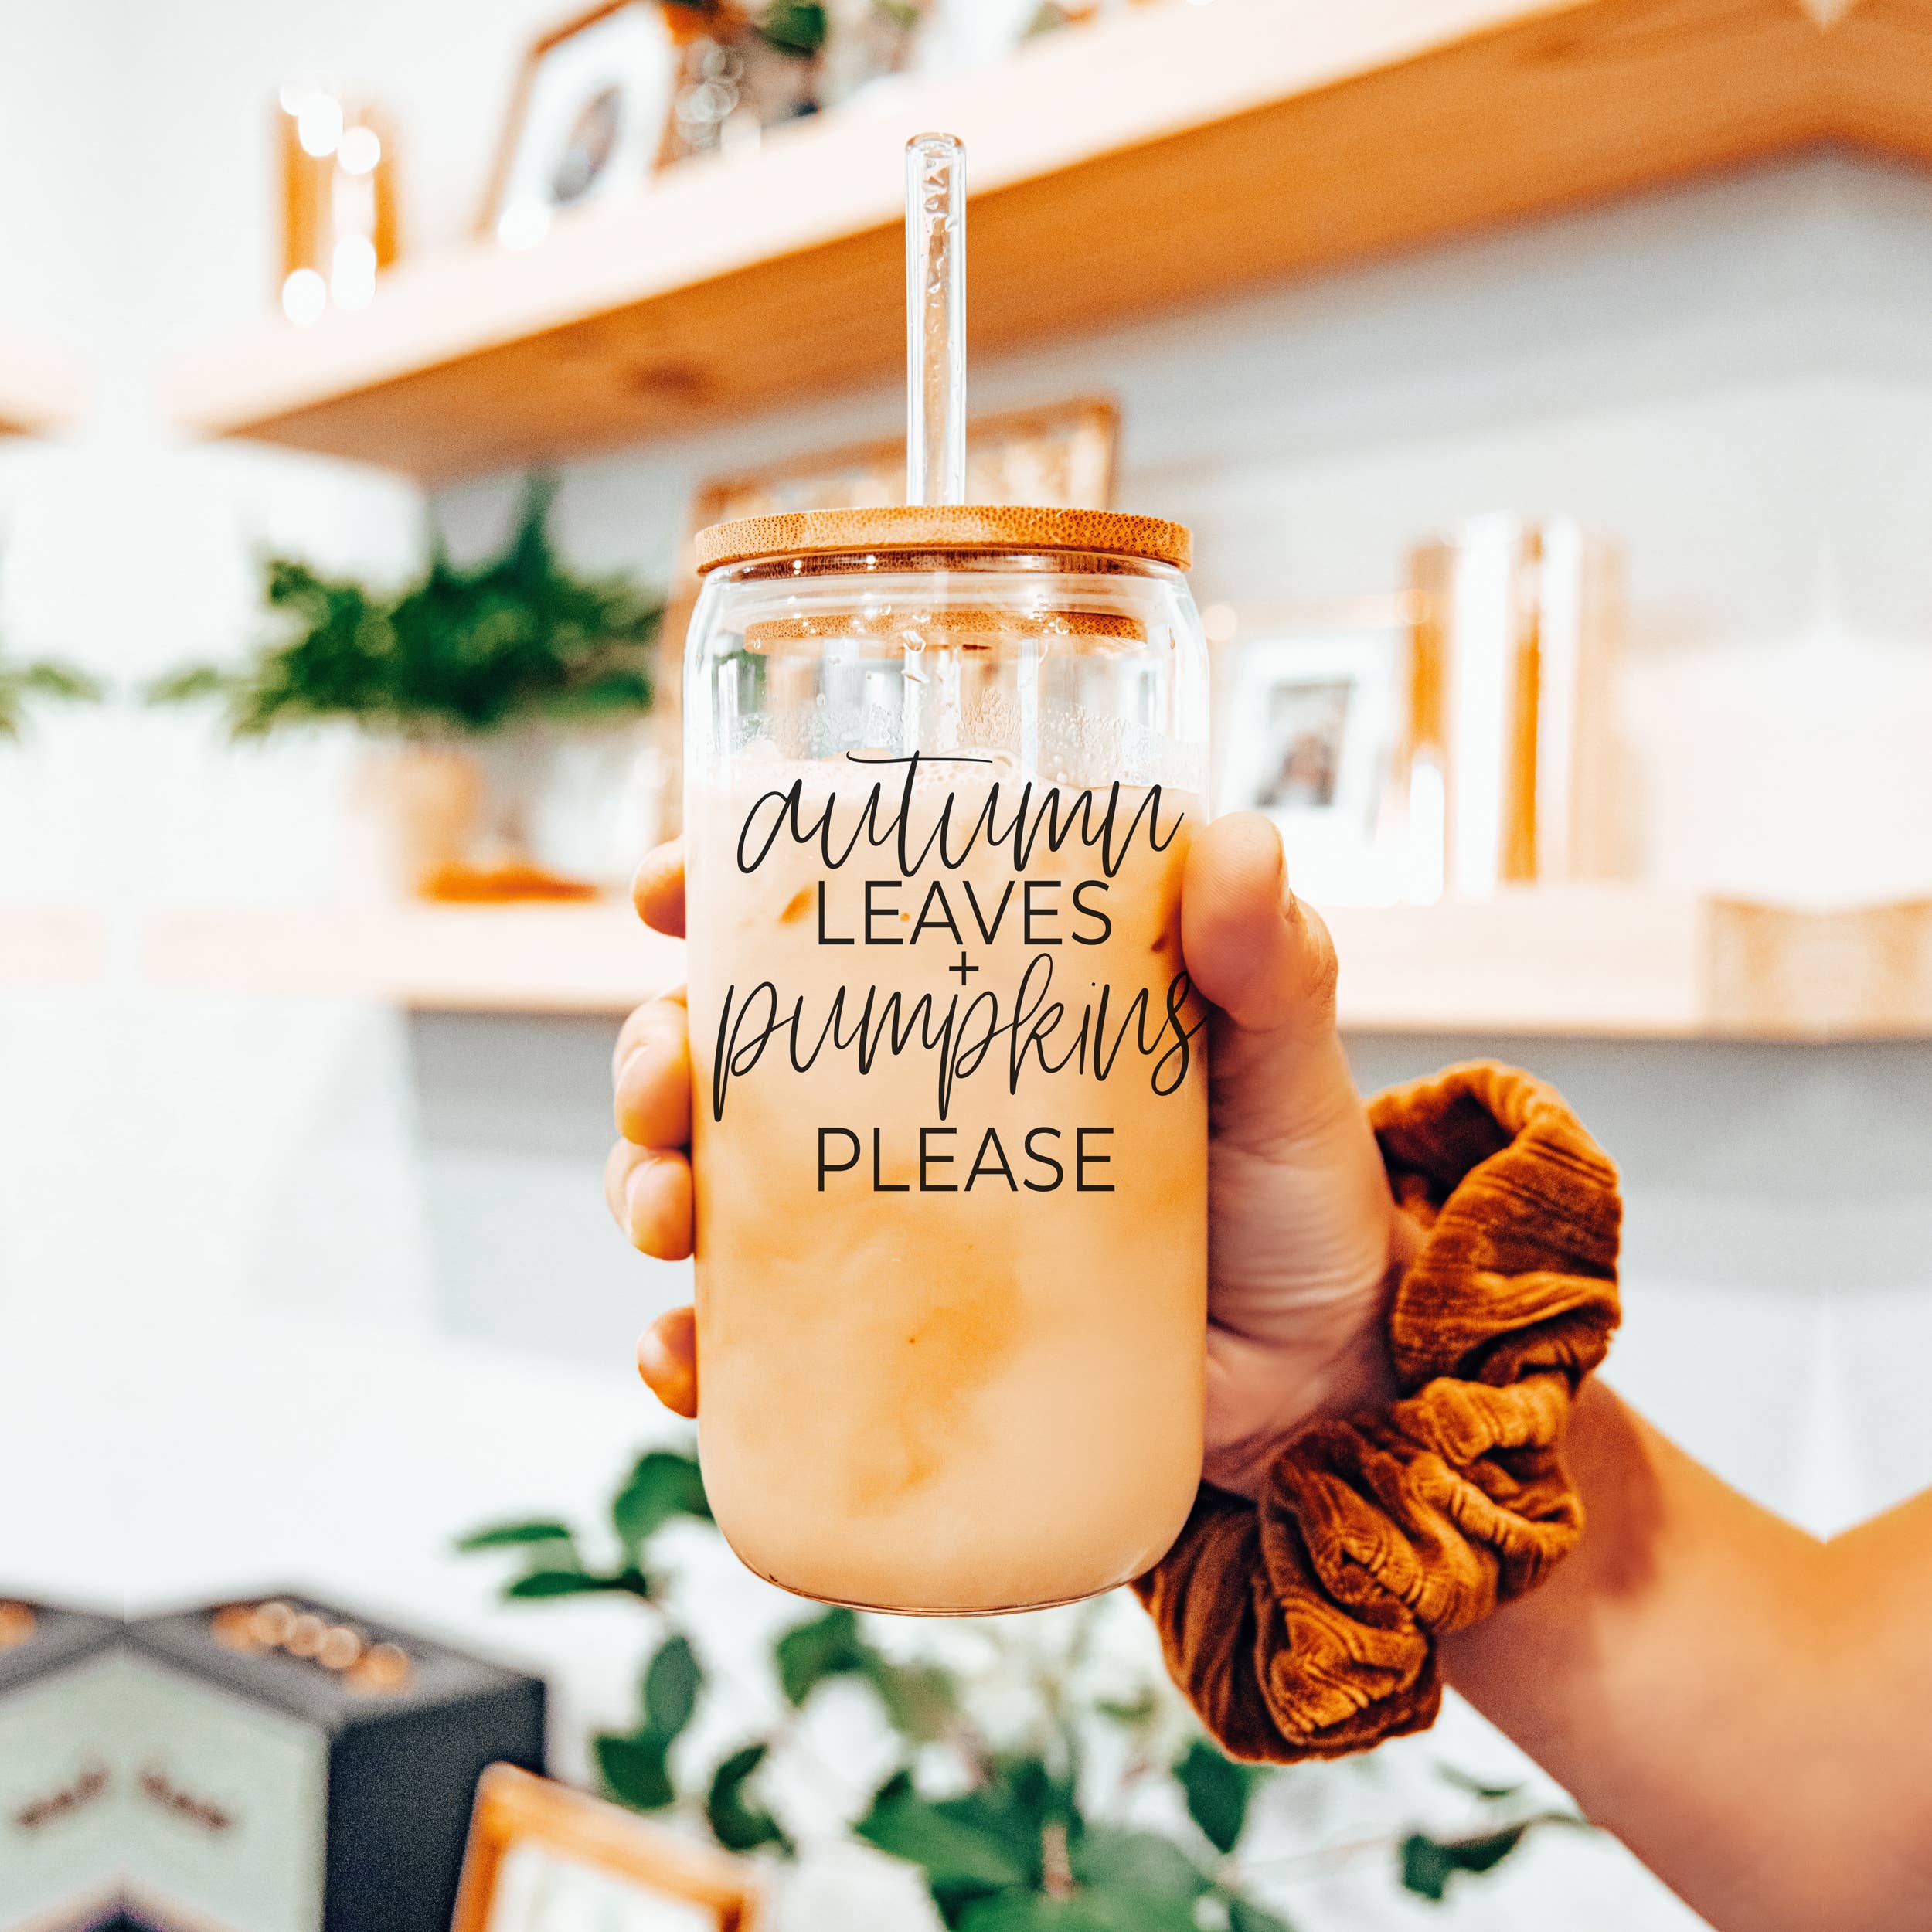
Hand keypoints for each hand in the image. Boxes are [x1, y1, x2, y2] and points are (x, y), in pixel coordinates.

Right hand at [606, 813, 1403, 1495]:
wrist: (1323, 1384)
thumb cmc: (1293, 1193)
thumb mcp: (1281, 1062)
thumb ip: (1265, 962)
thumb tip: (1237, 842)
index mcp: (973, 1005)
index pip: (820, 921)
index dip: (717, 890)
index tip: (665, 887)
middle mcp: (904, 1104)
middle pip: (728, 1054)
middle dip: (653, 1053)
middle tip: (662, 1079)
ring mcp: (889, 1228)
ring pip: (712, 1190)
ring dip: (646, 1187)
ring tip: (663, 1214)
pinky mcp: (892, 1347)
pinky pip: (758, 1351)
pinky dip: (696, 1353)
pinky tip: (682, 1359)